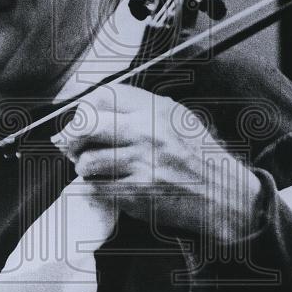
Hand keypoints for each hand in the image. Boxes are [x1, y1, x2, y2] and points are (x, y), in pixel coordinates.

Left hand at [50, 83, 262, 244]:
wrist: (221, 194)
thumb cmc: (196, 156)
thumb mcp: (175, 118)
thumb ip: (139, 109)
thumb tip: (92, 108)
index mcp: (155, 110)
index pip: (103, 97)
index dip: (85, 108)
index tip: (82, 119)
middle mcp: (146, 133)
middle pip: (86, 125)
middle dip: (71, 136)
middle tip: (69, 144)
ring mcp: (140, 164)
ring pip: (87, 161)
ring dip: (84, 166)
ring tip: (94, 167)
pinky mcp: (137, 193)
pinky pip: (97, 188)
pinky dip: (96, 188)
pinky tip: (108, 185)